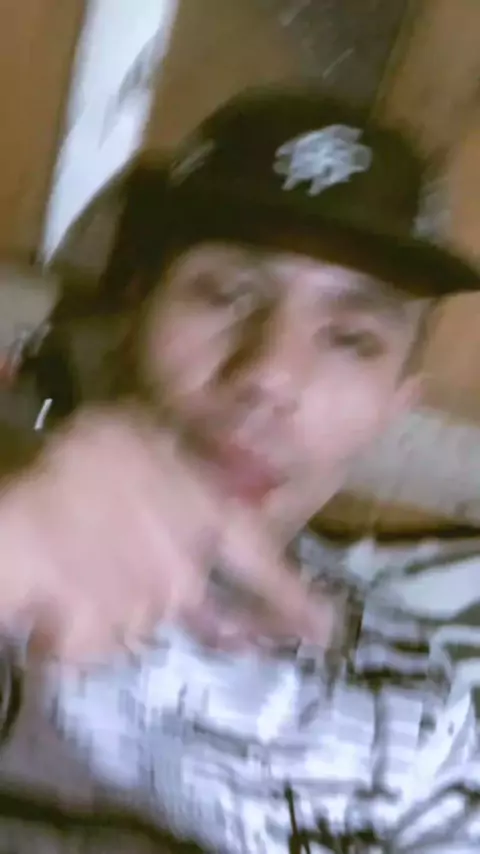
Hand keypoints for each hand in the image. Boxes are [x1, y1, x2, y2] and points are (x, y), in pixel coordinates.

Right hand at [0, 406, 331, 661]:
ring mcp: (140, 610)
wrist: (9, 515)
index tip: (324, 632)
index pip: (258, 558)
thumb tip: (240, 482)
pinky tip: (51, 599)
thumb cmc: (72, 458)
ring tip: (77, 565)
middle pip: (191, 600)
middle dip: (181, 601)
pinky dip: (74, 628)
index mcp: (200, 516)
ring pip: (139, 620)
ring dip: (115, 602)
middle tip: (163, 594)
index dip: (292, 596)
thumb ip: (185, 462)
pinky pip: (92, 642)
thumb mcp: (132, 433)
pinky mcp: (96, 640)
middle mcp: (181, 571)